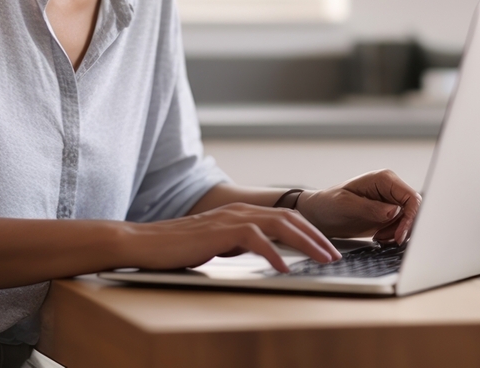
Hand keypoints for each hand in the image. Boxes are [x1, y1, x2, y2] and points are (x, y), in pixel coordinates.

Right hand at [122, 203, 340, 273]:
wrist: (144, 242)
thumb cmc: (177, 247)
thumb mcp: (217, 244)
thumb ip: (239, 244)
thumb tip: (263, 254)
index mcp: (240, 212)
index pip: (285, 217)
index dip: (309, 231)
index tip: (326, 248)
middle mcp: (239, 210)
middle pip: (290, 217)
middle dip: (316, 236)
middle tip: (335, 255)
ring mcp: (230, 218)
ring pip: (279, 225)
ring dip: (306, 243)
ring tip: (322, 260)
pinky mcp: (220, 232)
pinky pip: (255, 241)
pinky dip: (274, 254)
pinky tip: (285, 269)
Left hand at [295, 170, 421, 243]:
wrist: (318, 214)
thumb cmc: (328, 204)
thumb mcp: (346, 205)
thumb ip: (370, 208)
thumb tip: (394, 211)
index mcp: (384, 179)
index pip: (411, 198)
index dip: (410, 218)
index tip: (399, 235)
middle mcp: (390, 188)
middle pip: (413, 210)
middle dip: (404, 228)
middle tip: (386, 239)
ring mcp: (390, 202)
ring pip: (409, 220)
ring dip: (397, 233)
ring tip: (378, 237)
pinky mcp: (387, 214)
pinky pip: (401, 226)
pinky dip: (393, 236)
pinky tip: (379, 238)